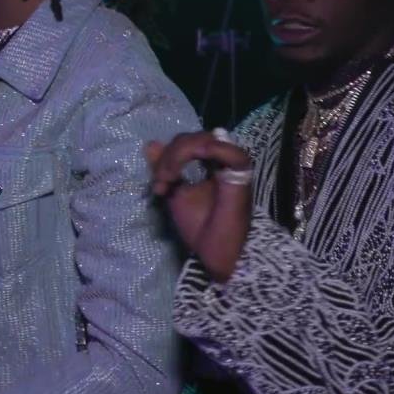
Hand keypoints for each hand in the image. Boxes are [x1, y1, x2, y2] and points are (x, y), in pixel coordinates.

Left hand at [146, 131, 252, 282]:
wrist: (215, 254)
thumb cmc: (200, 228)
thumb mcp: (175, 194)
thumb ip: (166, 170)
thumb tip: (150, 144)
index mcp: (211, 165)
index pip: (188, 143)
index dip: (168, 156)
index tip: (157, 184)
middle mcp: (224, 163)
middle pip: (195, 139)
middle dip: (171, 156)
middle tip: (160, 181)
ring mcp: (234, 169)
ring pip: (208, 141)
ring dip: (181, 153)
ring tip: (168, 178)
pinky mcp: (243, 178)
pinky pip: (233, 154)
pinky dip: (213, 149)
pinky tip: (196, 154)